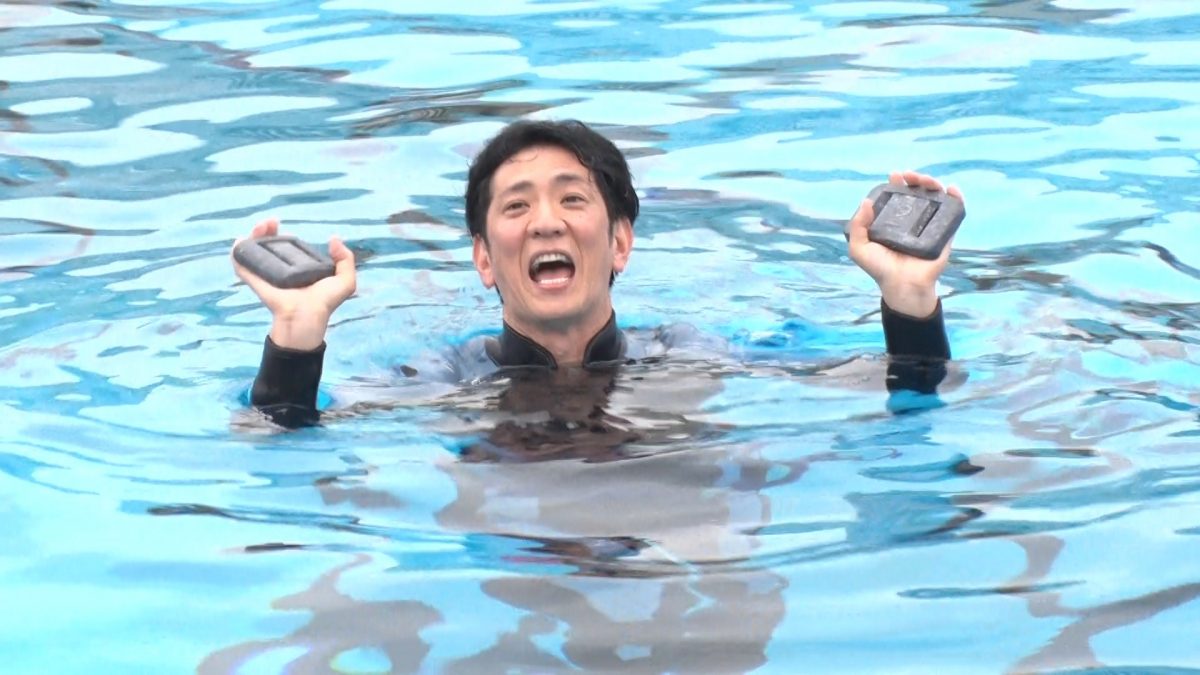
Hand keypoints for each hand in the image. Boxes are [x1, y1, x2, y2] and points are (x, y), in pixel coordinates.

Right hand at [231, 218, 356, 349]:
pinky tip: (239, 242)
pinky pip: (240, 266)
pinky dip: (236, 253)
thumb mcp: (345, 281)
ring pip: (251, 251)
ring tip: (259, 227)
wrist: (307, 317)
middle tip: (269, 223)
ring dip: (251, 236)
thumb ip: (346, 259)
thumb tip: (333, 239)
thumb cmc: (325, 303)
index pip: (285, 244)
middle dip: (264, 228)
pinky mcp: (255, 282)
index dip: (281, 233)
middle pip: (266, 244)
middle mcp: (279, 269)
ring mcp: (265, 274)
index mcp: (297, 266)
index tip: (280, 224)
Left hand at [846, 170, 962, 317]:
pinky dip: (956, 198)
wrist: (902, 286)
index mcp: (892, 219)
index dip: (896, 182)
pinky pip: (954, 212)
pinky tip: (952, 189)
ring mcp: (929, 224)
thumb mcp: (859, 248)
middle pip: (917, 191)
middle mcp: (911, 218)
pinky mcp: (945, 232)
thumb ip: (857, 226)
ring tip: (928, 181)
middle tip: (911, 176)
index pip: (896, 194)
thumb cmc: (880, 268)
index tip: (895, 175)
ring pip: (935, 197)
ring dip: (933, 183)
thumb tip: (866, 201)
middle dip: (916, 178)